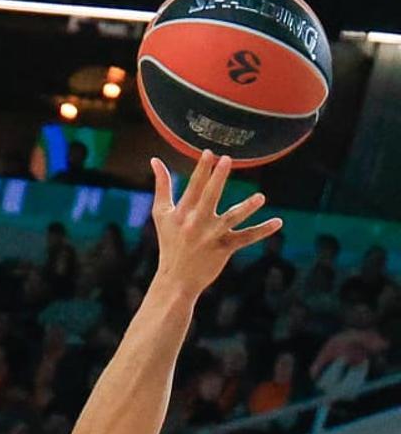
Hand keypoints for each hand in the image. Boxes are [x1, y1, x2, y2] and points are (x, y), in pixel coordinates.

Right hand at [150, 151, 281, 301]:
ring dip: (245, 209)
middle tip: (226, 160)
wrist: (176, 280)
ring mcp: (211, 237)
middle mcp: (196, 224)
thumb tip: (155, 160)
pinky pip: (246, 238)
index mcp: (181, 213)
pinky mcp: (224, 249)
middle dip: (217, 179)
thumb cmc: (170, 242)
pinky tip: (278, 222)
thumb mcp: (161, 214)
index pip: (192, 188)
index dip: (201, 170)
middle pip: (208, 198)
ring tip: (260, 198)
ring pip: (231, 220)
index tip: (209, 153)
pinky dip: (262, 231)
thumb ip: (162, 186)